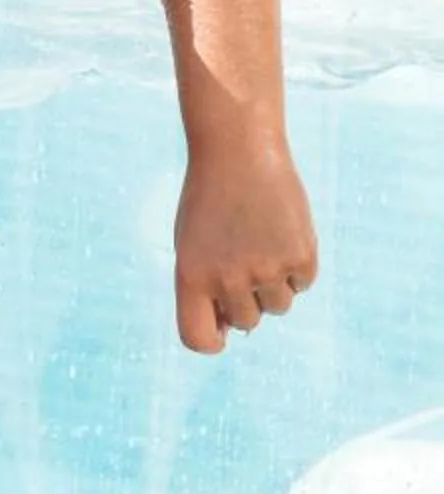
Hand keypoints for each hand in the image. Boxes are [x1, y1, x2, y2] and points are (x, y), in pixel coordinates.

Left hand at [173, 140, 318, 352]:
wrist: (239, 153)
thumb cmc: (210, 200)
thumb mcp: (192, 242)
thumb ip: (205, 287)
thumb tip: (233, 329)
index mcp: (190, 277)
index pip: (198, 339)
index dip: (212, 340)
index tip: (221, 330)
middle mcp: (227, 279)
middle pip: (246, 321)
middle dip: (246, 299)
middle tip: (242, 257)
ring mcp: (266, 270)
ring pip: (278, 306)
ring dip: (273, 283)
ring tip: (259, 240)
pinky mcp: (300, 258)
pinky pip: (302, 283)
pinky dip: (295, 265)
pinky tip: (280, 231)